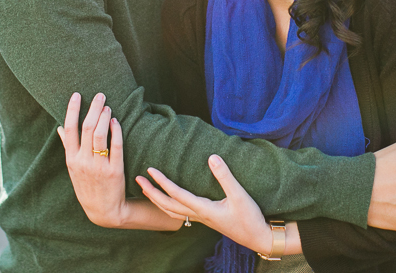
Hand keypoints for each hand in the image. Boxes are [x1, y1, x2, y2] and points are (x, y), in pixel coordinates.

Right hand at [57, 92, 129, 227]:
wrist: (103, 210)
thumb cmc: (87, 186)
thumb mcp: (73, 169)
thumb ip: (68, 147)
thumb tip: (60, 128)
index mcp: (71, 159)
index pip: (69, 129)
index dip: (73, 110)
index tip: (77, 94)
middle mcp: (83, 161)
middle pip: (86, 128)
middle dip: (93, 108)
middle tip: (100, 95)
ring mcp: (99, 166)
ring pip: (99, 134)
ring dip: (104, 116)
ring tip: (108, 106)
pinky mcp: (114, 170)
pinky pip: (115, 145)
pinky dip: (115, 130)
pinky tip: (116, 121)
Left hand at [137, 155, 273, 253]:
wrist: (258, 237)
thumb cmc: (249, 218)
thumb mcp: (239, 195)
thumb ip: (225, 176)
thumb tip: (212, 157)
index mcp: (203, 209)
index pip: (176, 194)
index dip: (162, 182)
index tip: (150, 170)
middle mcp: (198, 215)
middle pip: (167, 205)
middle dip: (152, 192)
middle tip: (138, 179)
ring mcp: (201, 219)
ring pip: (172, 211)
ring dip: (157, 200)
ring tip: (147, 189)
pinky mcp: (206, 219)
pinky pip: (181, 213)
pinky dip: (169, 206)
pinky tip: (170, 200)